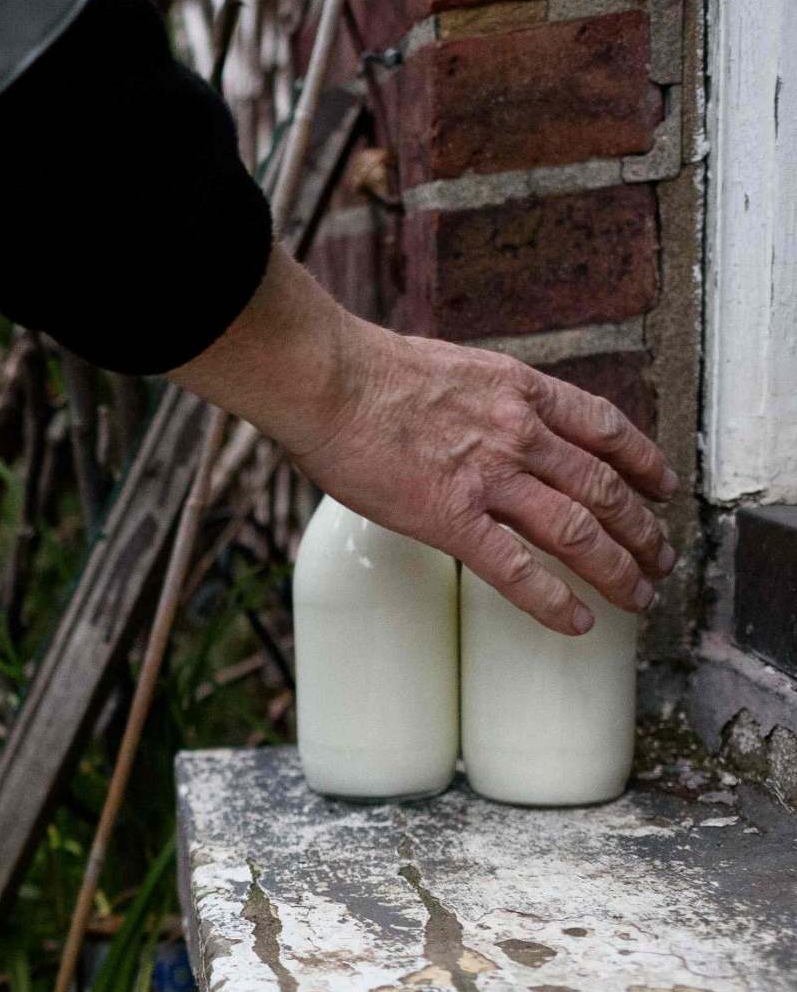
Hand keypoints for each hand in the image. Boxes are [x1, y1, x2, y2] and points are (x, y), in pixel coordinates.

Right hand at [172, 250, 678, 634]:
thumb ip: (479, 400)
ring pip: (578, 531)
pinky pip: (516, 569)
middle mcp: (520, 434)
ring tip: (639, 596)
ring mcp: (490, 478)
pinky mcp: (452, 518)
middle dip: (643, 528)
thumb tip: (472, 424)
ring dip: (618, 568)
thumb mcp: (451, 369)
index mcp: (520, 391)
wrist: (329, 382)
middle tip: (660, 557)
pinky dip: (553, 600)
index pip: (606, 428)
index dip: (644, 462)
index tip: (661, 486)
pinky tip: (577, 622)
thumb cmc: (366, 373)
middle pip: (604, 487)